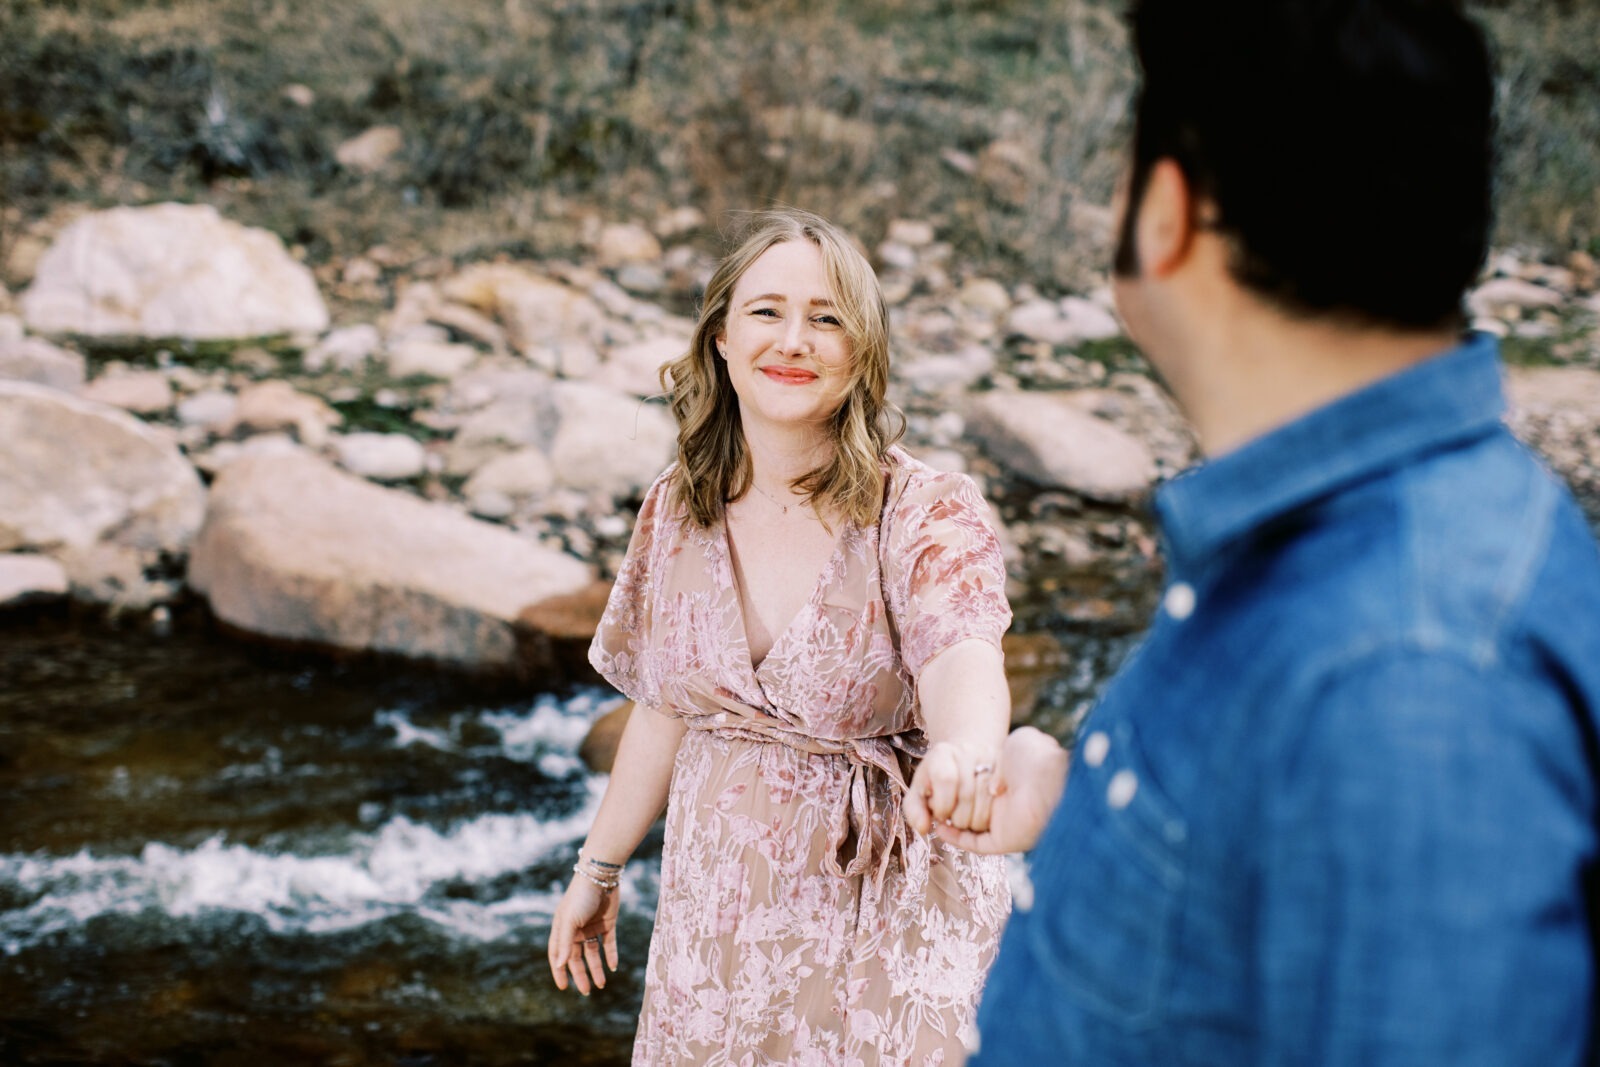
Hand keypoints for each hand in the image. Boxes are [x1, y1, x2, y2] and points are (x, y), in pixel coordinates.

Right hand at [547, 873, 621, 994]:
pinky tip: (613, 967)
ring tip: (601, 985)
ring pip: (593, 953)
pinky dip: (610, 955)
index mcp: (562, 929)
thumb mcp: (569, 920)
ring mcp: (592, 927)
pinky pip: (609, 944)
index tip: (564, 987)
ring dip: (597, 968)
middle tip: (587, 991)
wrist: (601, 876)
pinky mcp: (608, 923)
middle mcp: (576, 930)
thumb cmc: (580, 897)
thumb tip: (560, 965)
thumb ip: (565, 943)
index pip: (558, 955)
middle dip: (581, 975)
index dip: (560, 971)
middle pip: (577, 957)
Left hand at [904, 740, 1001, 834]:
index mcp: (942, 753)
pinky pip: (1003, 793)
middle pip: (968, 792)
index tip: (940, 816)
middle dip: (960, 817)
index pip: (946, 779)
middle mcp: (968, 750)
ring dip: (978, 819)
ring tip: (969, 819)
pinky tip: (985, 814)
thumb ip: (915, 812)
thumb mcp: (920, 793)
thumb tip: (924, 828)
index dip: (942, 805)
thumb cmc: (937, 782)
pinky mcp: (1005, 766)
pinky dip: (994, 811)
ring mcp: (990, 757)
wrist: (962, 762)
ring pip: (988, 796)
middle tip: (956, 820)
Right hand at [934, 727, 1069, 854]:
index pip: (981, 790)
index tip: (940, 784)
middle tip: (934, 800)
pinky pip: (975, 844)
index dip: (960, 787)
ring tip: (934, 811)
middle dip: (952, 805)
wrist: (1048, 779)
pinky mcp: (1004, 841)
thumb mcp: (1019, 741)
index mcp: (1013, 784)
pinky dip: (956, 839)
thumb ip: (1005, 751)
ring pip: (971, 827)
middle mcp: (1010, 806)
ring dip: (952, 820)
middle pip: (973, 810)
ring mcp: (1007, 824)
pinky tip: (939, 827)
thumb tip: (994, 779)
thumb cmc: (1035, 758)